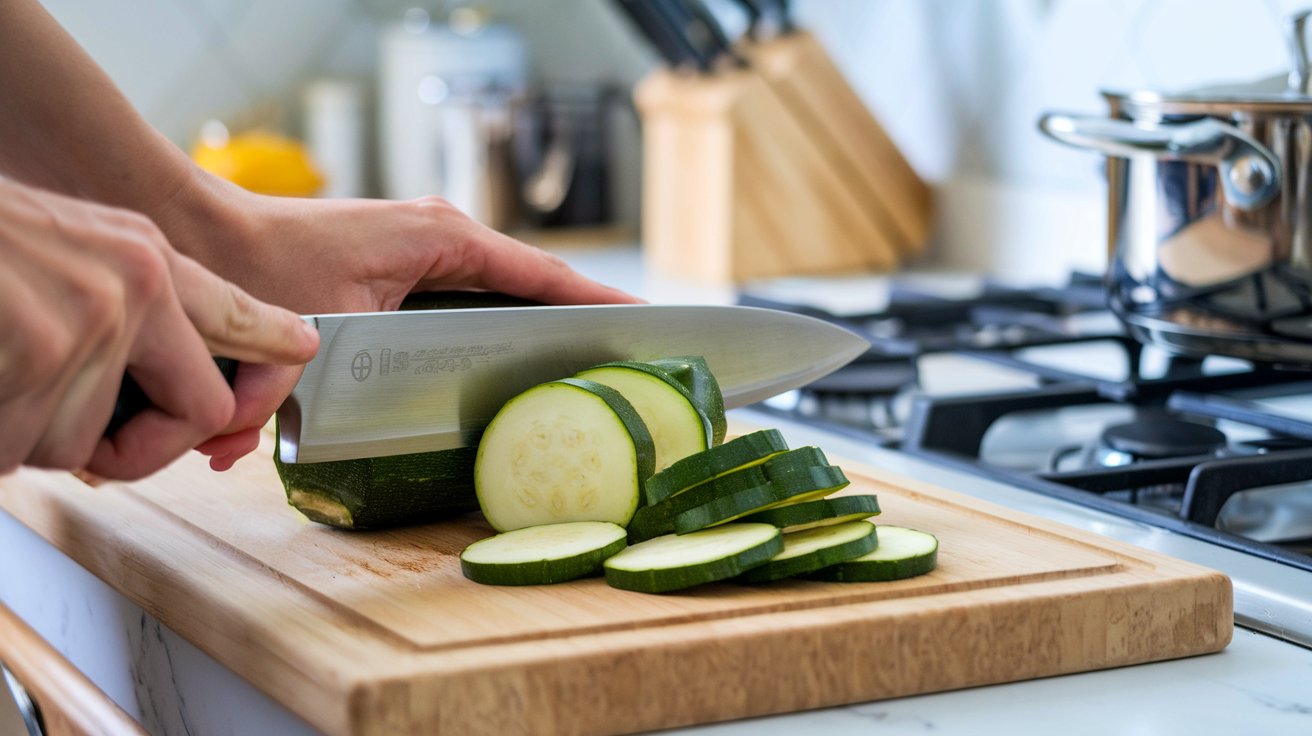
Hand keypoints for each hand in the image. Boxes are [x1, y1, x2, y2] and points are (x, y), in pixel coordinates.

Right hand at [0, 179, 317, 478]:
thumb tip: (157, 397)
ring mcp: (94, 317)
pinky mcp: (41, 349)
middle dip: (139, 450)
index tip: (304, 350)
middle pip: (198, 414)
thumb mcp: (59, 258)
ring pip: (87, 444)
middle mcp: (136, 283)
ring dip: (26, 435)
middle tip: (88, 447)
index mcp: (141, 258)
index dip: (272, 343)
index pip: (236, 312)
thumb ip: (118, 312)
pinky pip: (27, 449)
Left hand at [164, 176, 641, 469]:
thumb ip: (283, 390)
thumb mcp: (298, 324)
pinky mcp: (402, 258)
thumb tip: (234, 447)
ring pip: (500, 289)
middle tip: (628, 352)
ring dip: (537, 319)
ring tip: (584, 356)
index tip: (647, 325)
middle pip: (531, 284)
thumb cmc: (261, 264)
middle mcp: (440, 237)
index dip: (595, 304)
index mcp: (441, 239)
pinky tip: (506, 354)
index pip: (539, 277)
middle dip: (578, 317)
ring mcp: (422, 246)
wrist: (209, 232)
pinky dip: (494, 317)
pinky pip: (469, 291)